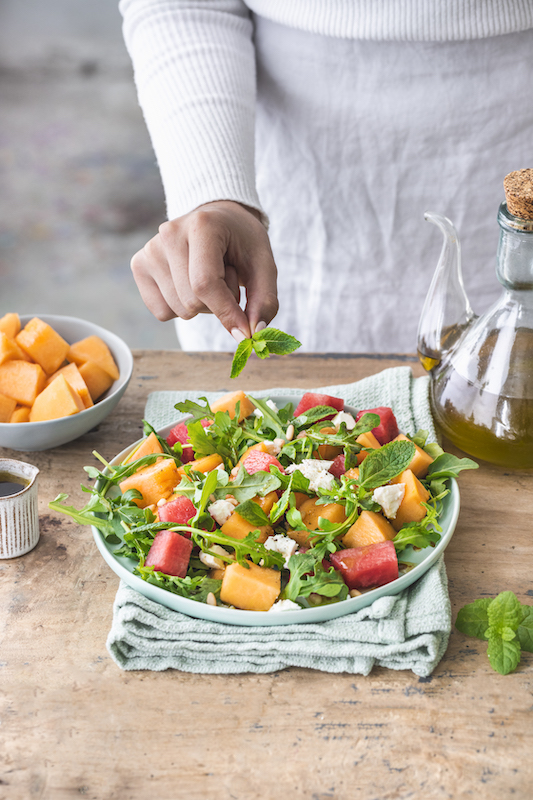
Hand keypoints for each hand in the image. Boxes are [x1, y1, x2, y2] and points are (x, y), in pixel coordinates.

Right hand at [130, 200, 278, 340]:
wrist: (219, 220)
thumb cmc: (242, 242)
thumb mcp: (264, 265)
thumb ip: (264, 300)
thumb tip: (252, 334)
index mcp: (202, 225)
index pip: (205, 284)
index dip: (226, 313)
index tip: (244, 332)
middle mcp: (169, 233)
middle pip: (192, 302)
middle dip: (218, 304)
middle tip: (227, 278)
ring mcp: (150, 249)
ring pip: (178, 310)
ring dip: (202, 306)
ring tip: (209, 277)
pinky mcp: (139, 265)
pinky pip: (161, 312)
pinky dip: (181, 307)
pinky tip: (189, 283)